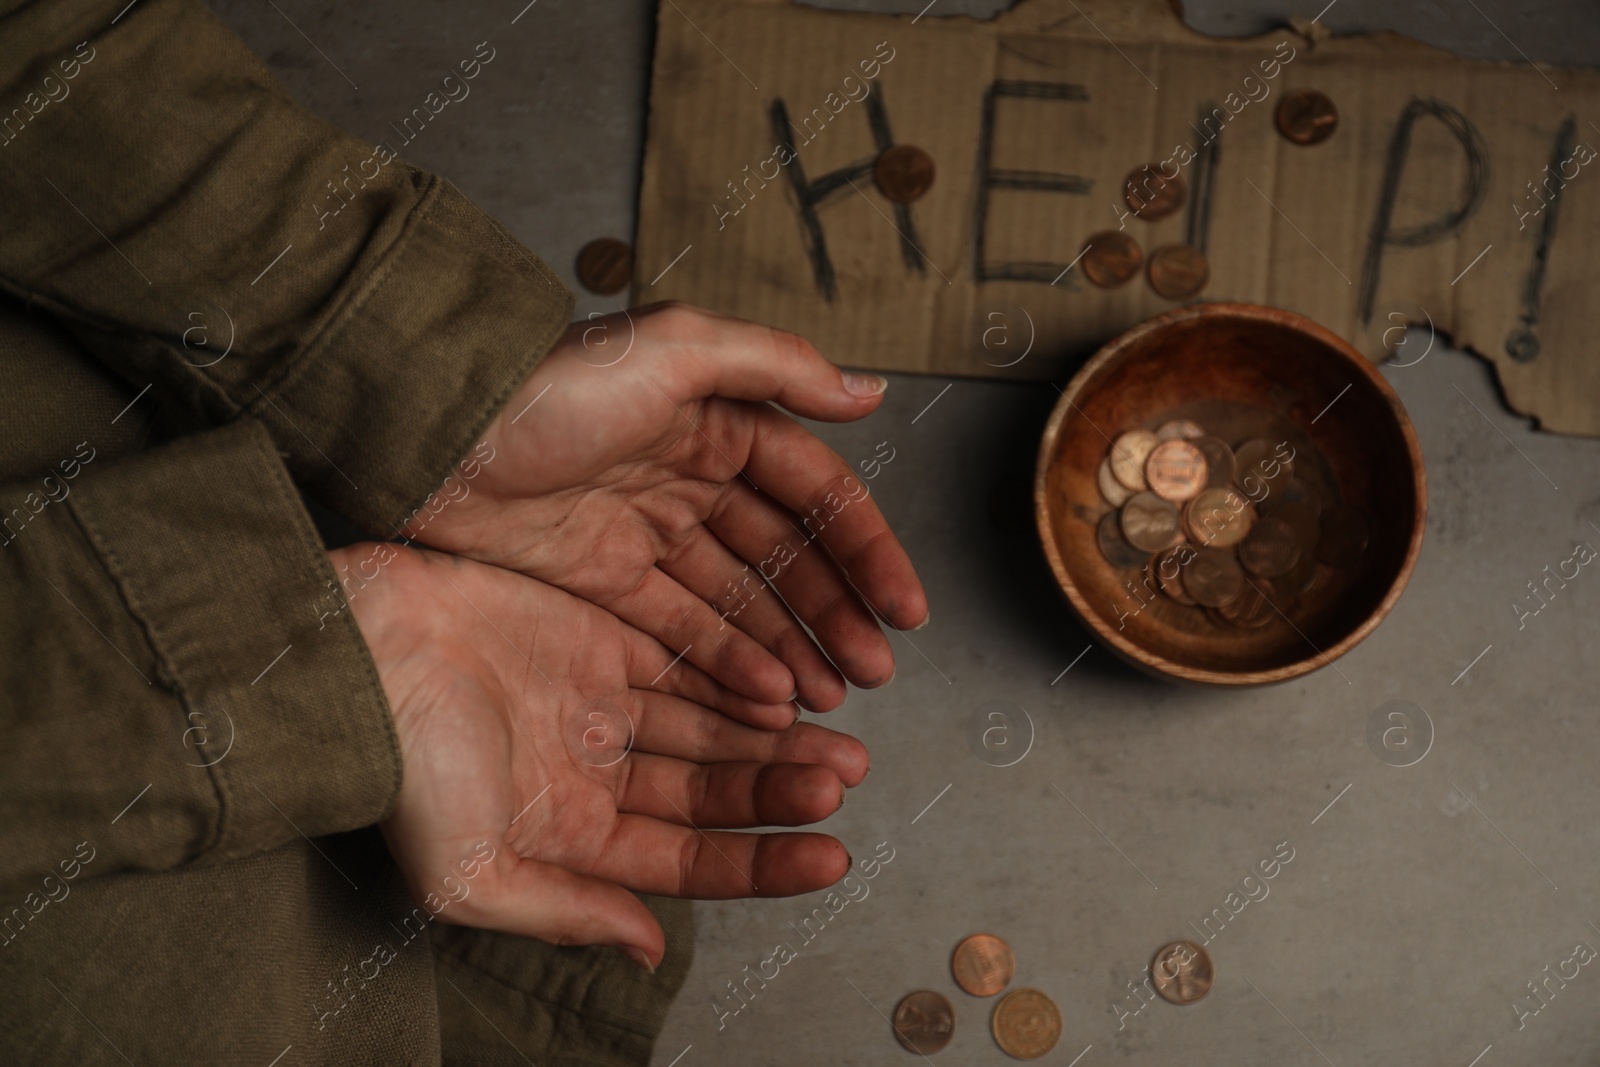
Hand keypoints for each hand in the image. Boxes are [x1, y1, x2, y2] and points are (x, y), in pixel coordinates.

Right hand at [334, 544, 868, 968]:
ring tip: (841, 743)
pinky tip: (786, 689)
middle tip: (845, 782)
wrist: (359, 656)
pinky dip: (736, 675)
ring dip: (773, 737)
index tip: (830, 856)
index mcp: (569, 835)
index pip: (688, 859)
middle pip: (710, 789)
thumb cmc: (402, 773)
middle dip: (779, 790)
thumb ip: (566, 913)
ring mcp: (598, 700)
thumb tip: (646, 949)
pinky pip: (685, 659)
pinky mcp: (599, 635)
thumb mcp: (475, 877)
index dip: (762, 862)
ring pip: (710, 725)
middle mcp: (592, 771)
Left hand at [411, 303, 927, 723]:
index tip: (907, 612)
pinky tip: (765, 698)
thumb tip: (868, 392)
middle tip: (873, 673)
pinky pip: (680, 629)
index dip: (867, 551)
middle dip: (835, 614)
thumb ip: (776, 365)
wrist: (430, 435)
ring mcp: (648, 533)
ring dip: (790, 647)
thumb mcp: (673, 349)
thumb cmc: (549, 385)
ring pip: (740, 600)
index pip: (815, 493)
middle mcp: (692, 476)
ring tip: (830, 699)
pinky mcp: (603, 581)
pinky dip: (725, 663)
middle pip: (785, 557)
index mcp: (719, 419)